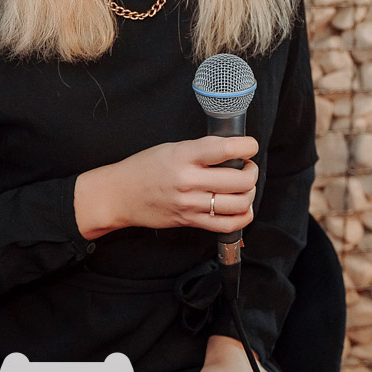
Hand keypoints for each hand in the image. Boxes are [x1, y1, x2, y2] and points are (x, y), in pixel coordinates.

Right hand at [99, 135, 258, 233]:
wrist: (120, 195)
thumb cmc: (143, 168)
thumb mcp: (171, 148)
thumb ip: (201, 150)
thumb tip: (232, 151)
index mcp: (183, 155)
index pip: (225, 149)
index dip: (247, 146)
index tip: (250, 146)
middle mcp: (189, 180)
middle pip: (240, 180)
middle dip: (252, 172)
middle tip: (247, 168)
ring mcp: (191, 204)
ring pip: (239, 203)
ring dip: (250, 194)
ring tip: (244, 187)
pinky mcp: (191, 221)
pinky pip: (228, 224)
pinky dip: (243, 216)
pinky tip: (240, 207)